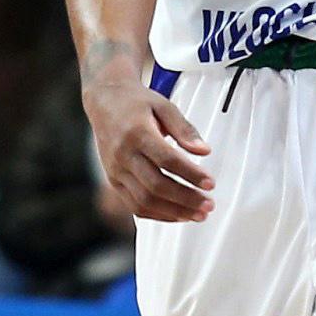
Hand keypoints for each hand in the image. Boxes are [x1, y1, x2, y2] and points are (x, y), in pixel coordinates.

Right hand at [84, 70, 214, 221]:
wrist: (104, 101)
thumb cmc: (137, 103)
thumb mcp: (164, 106)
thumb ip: (185, 129)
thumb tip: (204, 151)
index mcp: (137, 132)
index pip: (167, 160)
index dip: (191, 174)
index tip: (211, 183)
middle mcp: (123, 154)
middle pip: (156, 185)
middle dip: (186, 199)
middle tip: (209, 205)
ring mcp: (115, 170)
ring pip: (144, 200)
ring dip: (174, 211)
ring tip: (199, 214)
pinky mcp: (113, 180)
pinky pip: (134, 205)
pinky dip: (158, 214)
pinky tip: (179, 214)